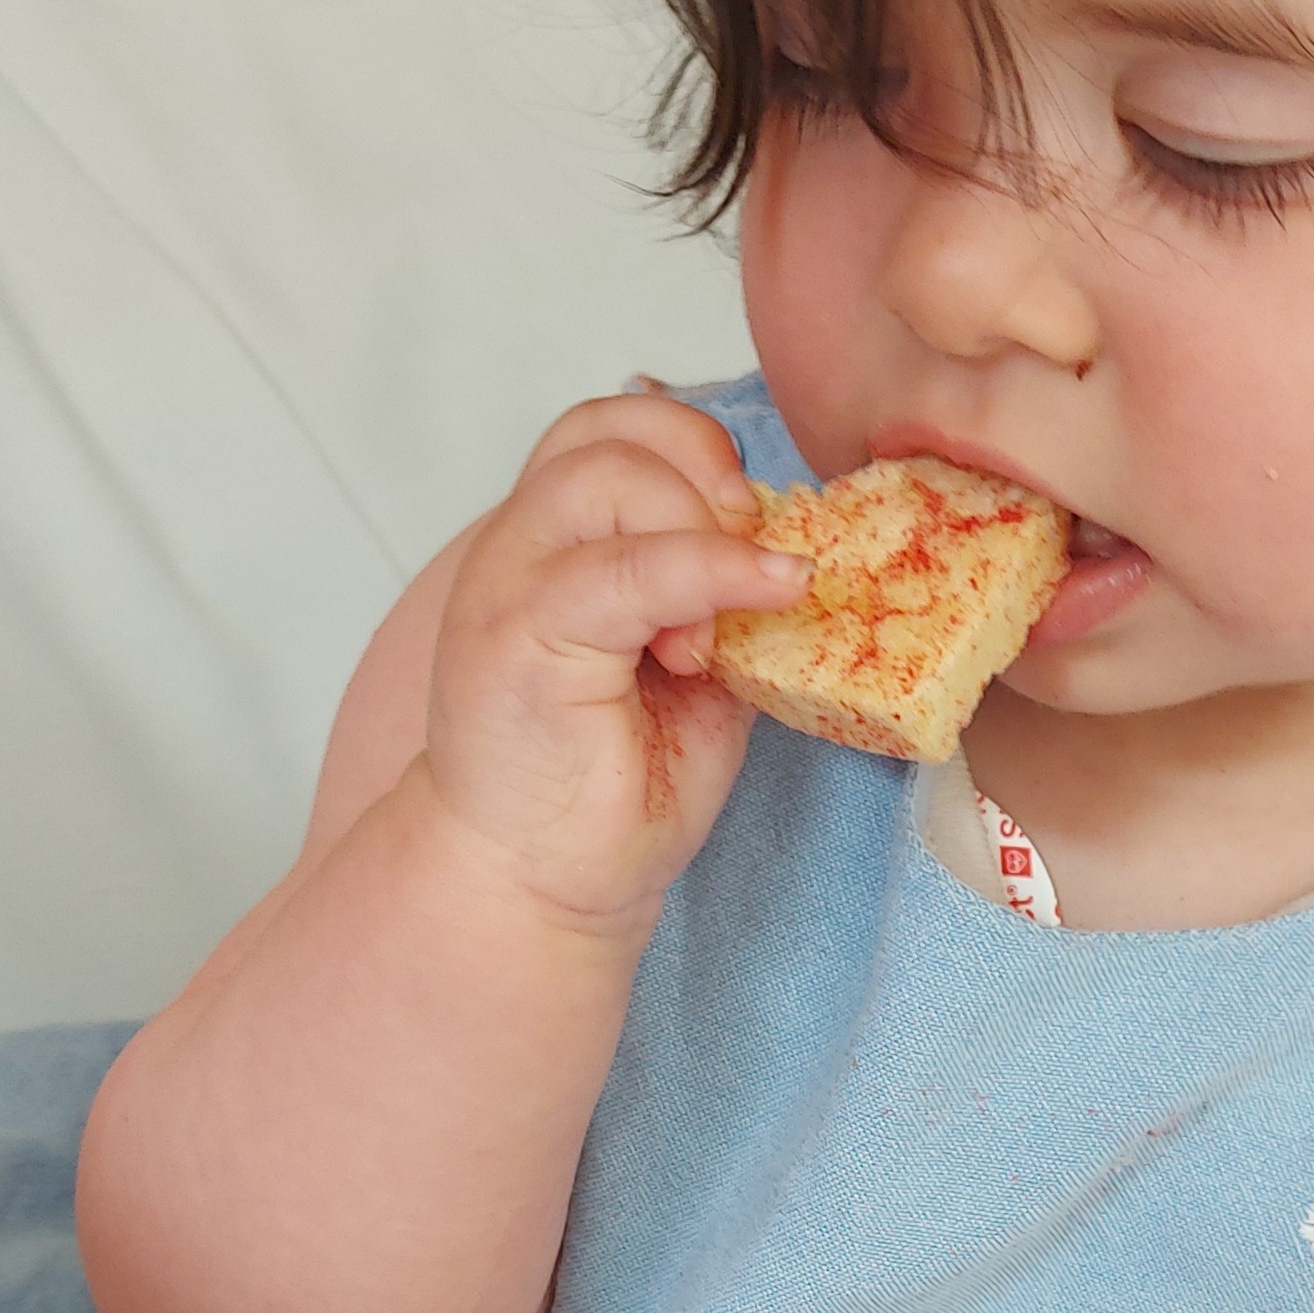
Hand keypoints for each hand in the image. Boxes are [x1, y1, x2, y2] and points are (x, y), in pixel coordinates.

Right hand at [417, 391, 809, 930]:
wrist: (536, 884)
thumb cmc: (607, 788)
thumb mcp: (698, 674)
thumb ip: (727, 602)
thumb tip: (804, 555)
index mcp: (555, 546)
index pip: (614, 428)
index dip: (695, 450)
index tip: (752, 528)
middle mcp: (521, 549)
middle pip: (608, 428)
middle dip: (705, 472)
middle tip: (752, 561)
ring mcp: (510, 587)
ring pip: (607, 475)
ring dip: (698, 531)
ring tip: (718, 631)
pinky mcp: (518, 638)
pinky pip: (627, 569)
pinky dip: (711, 572)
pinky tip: (764, 596)